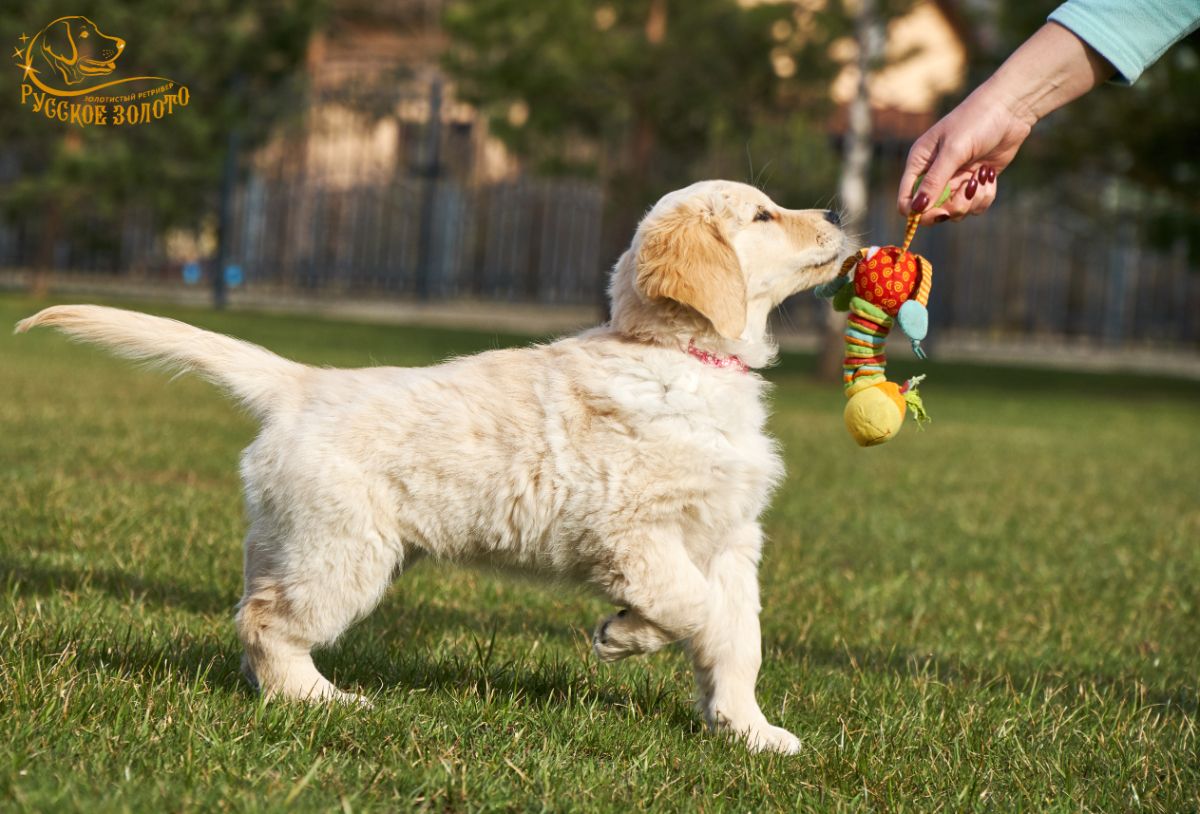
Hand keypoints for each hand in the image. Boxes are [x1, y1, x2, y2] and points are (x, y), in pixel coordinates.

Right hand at [897, 83, 1033, 224]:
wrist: (1010, 109)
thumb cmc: (976, 121)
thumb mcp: (953, 151)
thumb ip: (934, 181)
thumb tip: (915, 210)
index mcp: (919, 164)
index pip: (907, 200)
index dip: (918, 213)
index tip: (940, 212)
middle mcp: (934, 175)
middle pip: (932, 211)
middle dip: (952, 206)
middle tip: (967, 191)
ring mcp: (955, 180)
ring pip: (956, 211)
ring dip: (972, 200)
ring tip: (981, 176)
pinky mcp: (974, 183)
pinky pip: (975, 205)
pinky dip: (984, 196)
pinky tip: (989, 175)